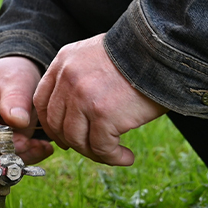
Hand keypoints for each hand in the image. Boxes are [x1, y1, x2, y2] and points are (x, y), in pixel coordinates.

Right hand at [0, 56, 53, 163]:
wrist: (20, 82)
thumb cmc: (13, 74)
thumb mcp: (18, 79)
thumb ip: (17, 98)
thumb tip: (18, 122)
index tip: (6, 133)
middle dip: (1, 147)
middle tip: (28, 142)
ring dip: (15, 155)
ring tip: (41, 146)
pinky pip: (2, 160)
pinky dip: (24, 157)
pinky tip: (42, 148)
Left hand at [34, 34, 167, 165]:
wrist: (164, 49)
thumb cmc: (139, 55)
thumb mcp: (97, 55)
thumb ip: (80, 76)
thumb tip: (75, 112)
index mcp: (64, 61)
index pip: (42, 100)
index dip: (51, 124)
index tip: (63, 137)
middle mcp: (68, 78)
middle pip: (57, 123)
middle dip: (72, 142)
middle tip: (91, 149)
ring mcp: (83, 97)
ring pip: (76, 139)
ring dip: (94, 153)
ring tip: (113, 154)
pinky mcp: (103, 114)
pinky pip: (101, 147)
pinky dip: (113, 157)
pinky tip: (126, 157)